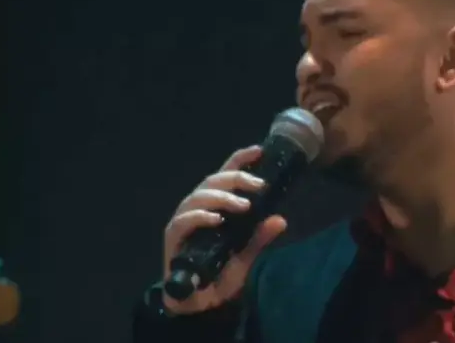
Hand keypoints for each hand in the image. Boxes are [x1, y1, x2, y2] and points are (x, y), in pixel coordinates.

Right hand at [162, 145, 286, 314]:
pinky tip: (216, 219)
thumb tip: (281, 219)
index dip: (240, 159)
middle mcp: (197, 208)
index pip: (225, 174)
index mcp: (215, 205)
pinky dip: (200, 217)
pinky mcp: (173, 238)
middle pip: (213, 180)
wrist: (198, 303)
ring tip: (243, 205)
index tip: (259, 150)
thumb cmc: (219, 273)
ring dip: (222, 197)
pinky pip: (183, 220)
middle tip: (259, 186)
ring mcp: (183, 221)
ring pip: (199, 196)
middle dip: (237, 178)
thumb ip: (260, 237)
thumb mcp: (246, 255)